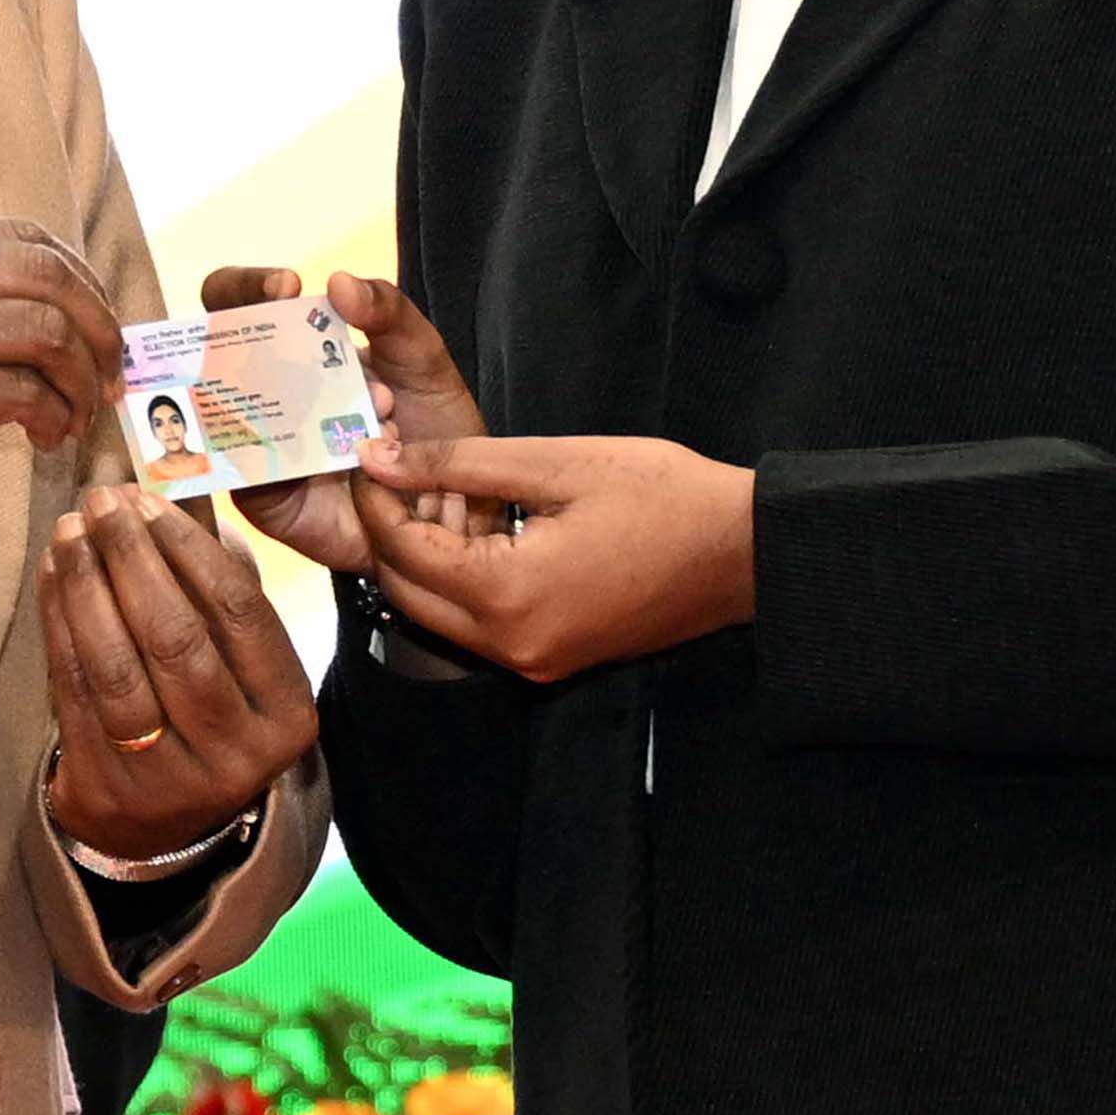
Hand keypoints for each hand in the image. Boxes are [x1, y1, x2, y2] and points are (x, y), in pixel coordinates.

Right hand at [0, 216, 121, 563]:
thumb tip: (55, 305)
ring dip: (80, 380)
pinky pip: (15, 394)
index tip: (99, 325)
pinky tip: (45, 437)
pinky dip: (50, 416)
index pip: (18, 236)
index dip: (79, 278)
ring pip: (39, 333)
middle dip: (98, 326)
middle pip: (41, 275)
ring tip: (76, 413)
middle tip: (111, 372)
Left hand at [36, 485, 320, 860]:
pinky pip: (74, 688)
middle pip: (176, 637)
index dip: (190, 549)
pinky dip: (58, 622)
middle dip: (131, 558)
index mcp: (287, 715)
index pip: (242, 614)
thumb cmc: (206, 716)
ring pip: (118, 664)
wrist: (160, 825)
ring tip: (69, 531)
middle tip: (100, 502)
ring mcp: (170, 776)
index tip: (150, 501)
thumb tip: (183, 496)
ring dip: (86, 585)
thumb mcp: (238, 667)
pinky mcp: (106, 783)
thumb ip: (222, 592)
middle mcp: (237, 752)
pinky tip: (53, 575)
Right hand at [194, 266, 484, 575]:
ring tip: (380, 413)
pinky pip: (249, 472)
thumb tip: (335, 278)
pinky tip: (358, 459)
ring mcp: (253, 443)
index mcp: (292, 349)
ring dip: (301, 406)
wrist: (456, 511)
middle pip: (210, 349)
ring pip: (228, 411)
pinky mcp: (259, 496)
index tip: (287, 287)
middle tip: (292, 345)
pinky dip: (302, 460)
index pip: (240, 302)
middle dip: (246, 335)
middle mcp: (261, 392)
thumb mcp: (422, 359)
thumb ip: (389, 313)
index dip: (245, 286)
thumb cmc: (433, 428)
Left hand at [352, 433, 759, 681]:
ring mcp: (535, 661)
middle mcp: (512, 645)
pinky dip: (464, 579)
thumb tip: (375, 458)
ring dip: (426, 557)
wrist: (748, 552)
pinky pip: (481, 624)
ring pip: (441, 612)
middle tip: (394, 473)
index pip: (404, 551)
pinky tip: (478, 526)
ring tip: (438, 491)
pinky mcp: (555, 660)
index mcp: (507, 596)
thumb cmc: (662, 495)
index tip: (367, 453)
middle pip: (409, 593)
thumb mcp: (555, 464)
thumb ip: (457, 463)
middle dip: (391, 533)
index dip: (376, 500)